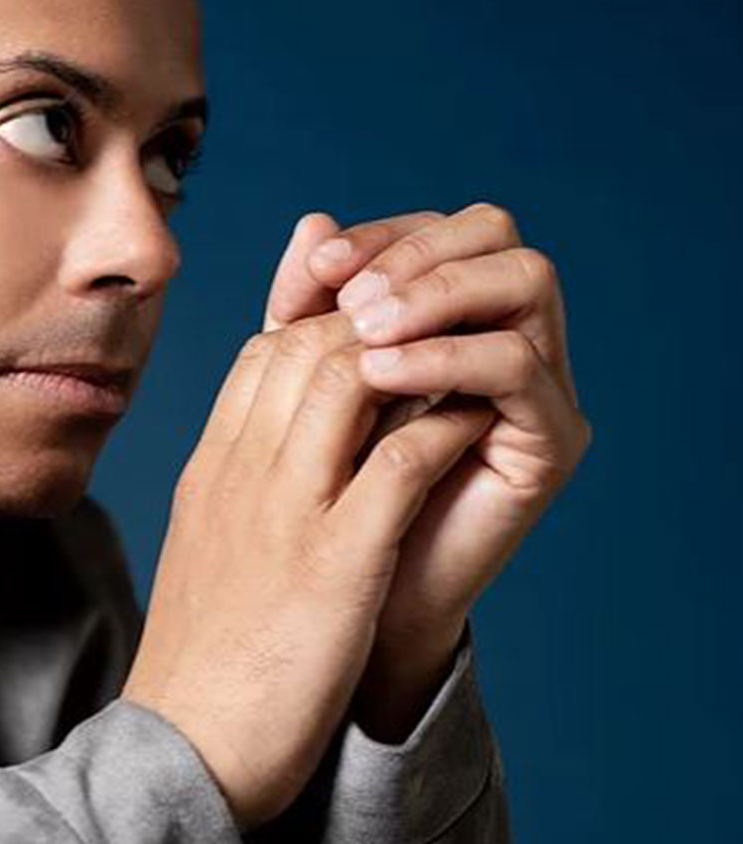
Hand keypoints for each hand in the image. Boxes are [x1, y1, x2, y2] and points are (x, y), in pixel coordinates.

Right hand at [122, 310, 495, 830]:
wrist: (181, 748)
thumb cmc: (205, 662)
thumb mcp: (208, 551)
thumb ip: (242, 490)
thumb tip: (278, 452)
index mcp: (211, 470)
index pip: (265, 350)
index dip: (334, 323)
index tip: (392, 339)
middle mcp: (240, 472)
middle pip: (308, 343)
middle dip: (383, 323)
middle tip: (445, 341)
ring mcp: (284, 512)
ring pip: (351, 378)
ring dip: (416, 357)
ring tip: (465, 367)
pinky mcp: (335, 563)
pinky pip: (399, 461)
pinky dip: (444, 428)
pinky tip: (477, 426)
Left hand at [263, 203, 592, 738]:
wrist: (335, 621)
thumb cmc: (312, 508)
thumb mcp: (294, 395)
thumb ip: (304, 313)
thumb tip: (309, 221)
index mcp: (444, 320)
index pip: (431, 231)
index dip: (374, 237)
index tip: (313, 268)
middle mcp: (499, 340)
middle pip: (493, 234)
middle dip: (412, 252)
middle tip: (347, 296)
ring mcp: (533, 388)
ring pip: (524, 280)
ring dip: (435, 291)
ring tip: (364, 329)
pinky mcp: (548, 441)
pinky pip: (519, 365)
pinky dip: (450, 355)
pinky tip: (382, 375)